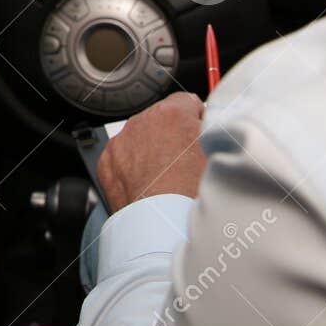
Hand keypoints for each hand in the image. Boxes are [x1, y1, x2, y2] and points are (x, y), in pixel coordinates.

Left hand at [96, 92, 207, 210]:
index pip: (187, 101)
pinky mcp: (107, 160)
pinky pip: (123, 155)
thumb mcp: (218, 155)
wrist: (163, 224)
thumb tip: (215, 125)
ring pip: (141, 136)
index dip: (197, 119)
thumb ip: (214, 132)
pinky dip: (133, 165)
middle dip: (173, 134)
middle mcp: (142, 121)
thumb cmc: (192, 193)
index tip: (200, 131)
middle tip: (185, 161)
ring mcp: (122, 140)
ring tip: (166, 175)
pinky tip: (148, 182)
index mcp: (172, 114)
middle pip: (162, 119)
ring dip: (152, 149)